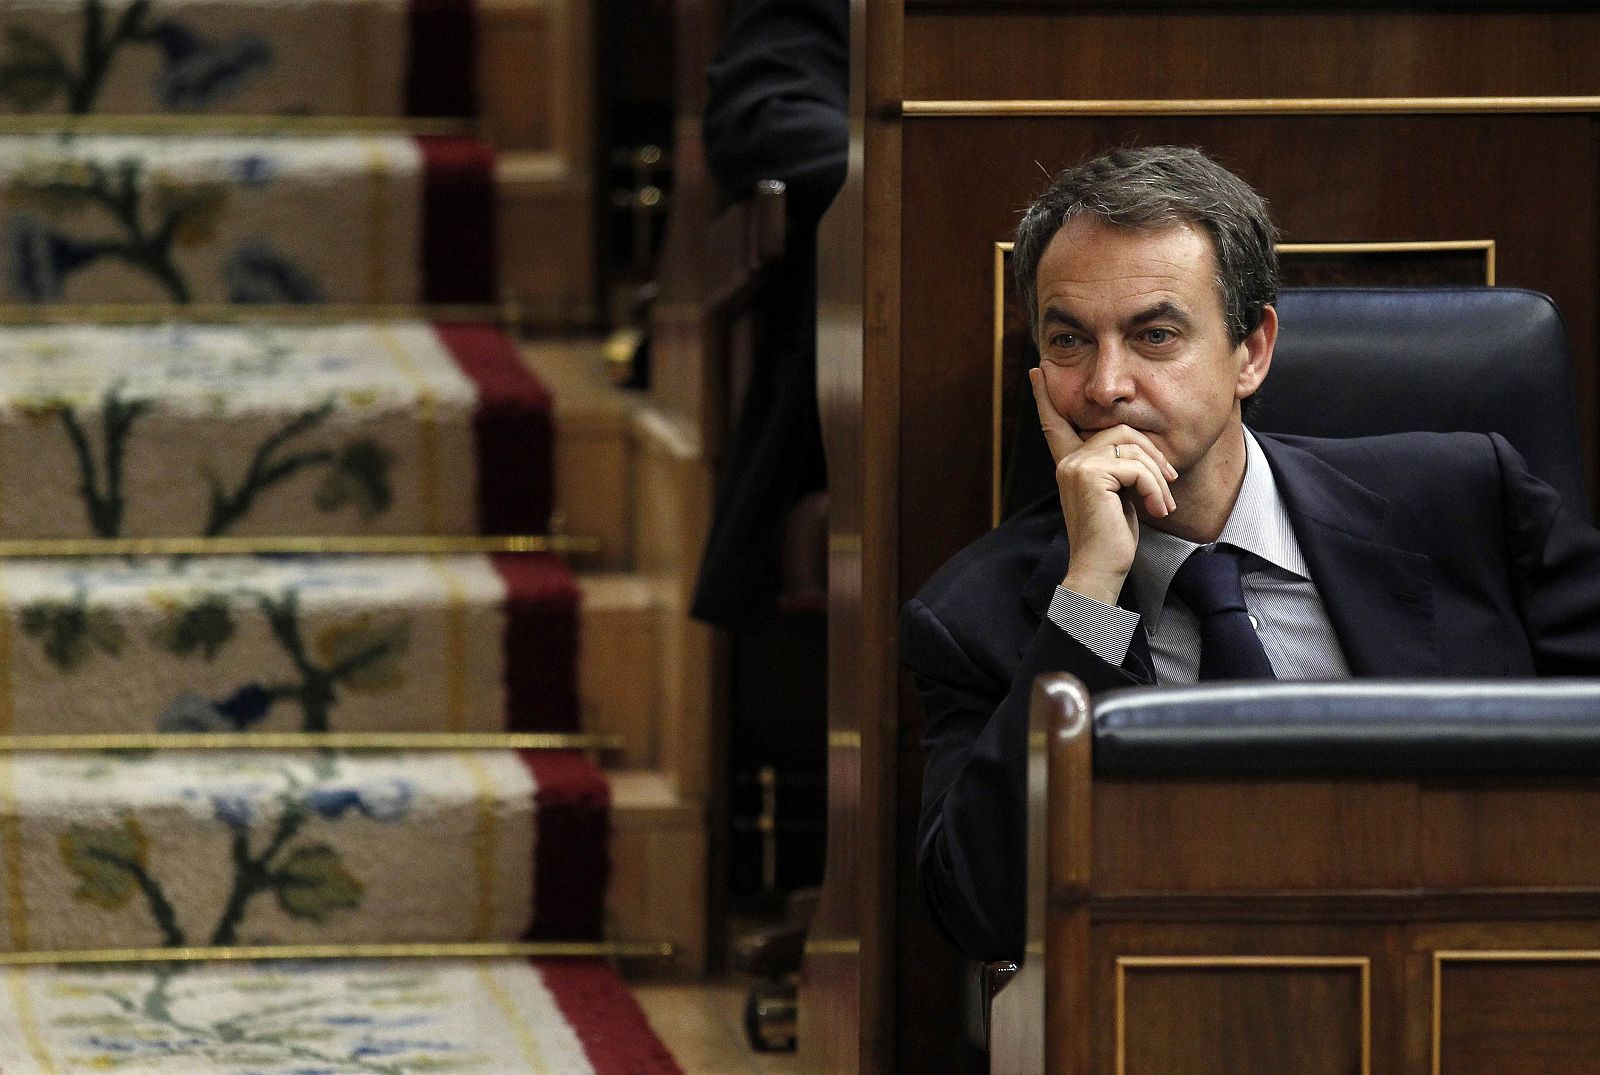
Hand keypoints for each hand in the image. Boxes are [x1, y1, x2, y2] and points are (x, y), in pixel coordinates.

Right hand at [1030, 368, 1176, 604]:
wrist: (1100, 570)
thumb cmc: (1112, 539)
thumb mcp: (1118, 496)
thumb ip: (1118, 469)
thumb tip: (1139, 448)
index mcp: (1070, 464)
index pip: (1056, 424)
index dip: (1045, 396)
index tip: (1038, 370)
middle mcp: (1068, 461)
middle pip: (1122, 431)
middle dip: (1153, 455)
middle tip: (1168, 483)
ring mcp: (1076, 466)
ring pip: (1133, 447)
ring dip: (1158, 476)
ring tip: (1162, 503)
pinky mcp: (1090, 475)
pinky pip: (1136, 466)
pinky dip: (1154, 487)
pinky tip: (1156, 508)